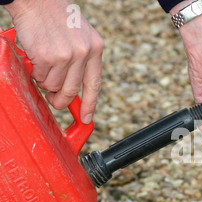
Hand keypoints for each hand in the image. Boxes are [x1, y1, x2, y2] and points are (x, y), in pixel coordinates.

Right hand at [5, 0, 103, 123]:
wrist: (38, 1)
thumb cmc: (58, 18)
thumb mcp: (82, 36)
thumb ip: (84, 59)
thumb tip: (77, 89)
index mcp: (96, 48)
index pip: (95, 84)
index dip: (90, 104)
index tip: (86, 119)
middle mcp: (83, 53)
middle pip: (71, 91)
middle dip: (61, 100)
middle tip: (54, 100)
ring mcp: (65, 55)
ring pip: (53, 85)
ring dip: (45, 82)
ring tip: (43, 67)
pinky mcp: (46, 56)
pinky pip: (39, 76)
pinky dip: (35, 72)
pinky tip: (36, 59)